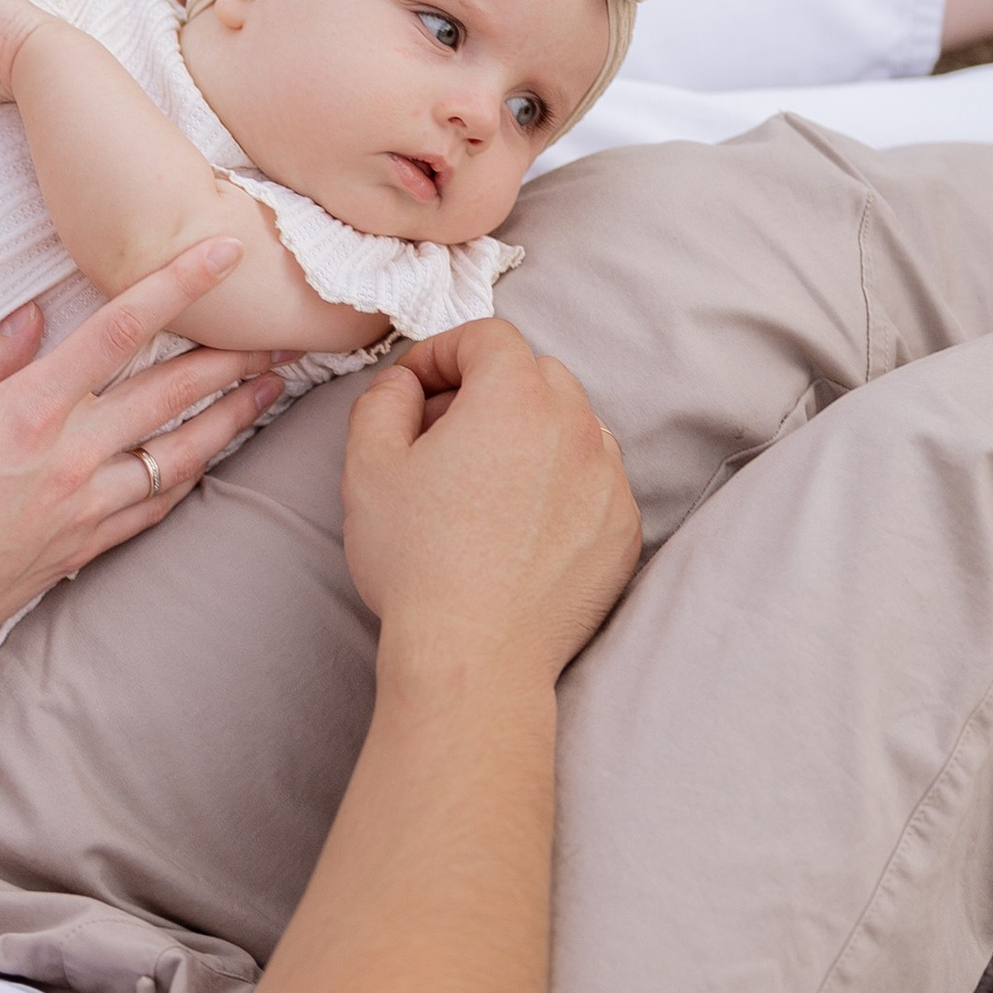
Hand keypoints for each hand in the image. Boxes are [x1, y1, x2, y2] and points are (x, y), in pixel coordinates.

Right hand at [0, 242, 285, 756]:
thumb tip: (34, 316)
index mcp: (28, 410)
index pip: (119, 329)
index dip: (177, 284)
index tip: (222, 252)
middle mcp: (73, 456)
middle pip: (172, 391)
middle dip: (233, 354)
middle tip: (284, 330)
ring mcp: (88, 506)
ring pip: (182, 451)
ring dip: (232, 416)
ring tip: (272, 387)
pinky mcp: (88, 546)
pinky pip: (158, 504)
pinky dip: (192, 473)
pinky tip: (212, 456)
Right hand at [342, 317, 636, 689]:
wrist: (475, 656)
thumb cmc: (417, 563)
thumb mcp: (367, 467)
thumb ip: (383, 399)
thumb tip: (406, 385)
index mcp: (515, 397)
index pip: (487, 336)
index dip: (442, 352)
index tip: (415, 390)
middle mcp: (577, 427)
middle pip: (536, 374)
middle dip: (488, 389)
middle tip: (443, 435)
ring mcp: (610, 480)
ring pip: (572, 426)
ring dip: (531, 434)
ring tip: (486, 483)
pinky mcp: (624, 530)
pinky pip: (595, 481)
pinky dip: (562, 485)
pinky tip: (520, 526)